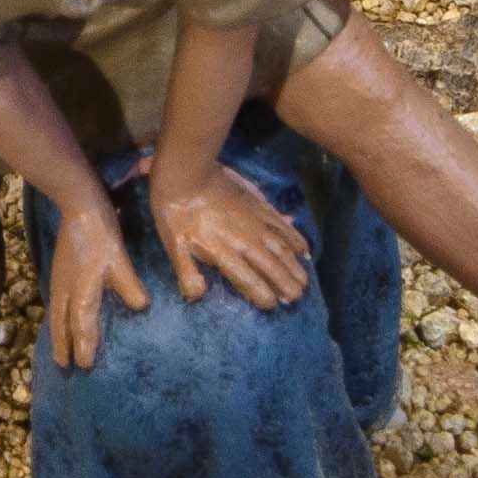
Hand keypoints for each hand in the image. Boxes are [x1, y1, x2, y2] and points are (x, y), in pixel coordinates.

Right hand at [45, 206, 148, 371]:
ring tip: (57, 350)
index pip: (81, 325)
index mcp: (81, 290)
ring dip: (56, 334)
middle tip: (62, 366)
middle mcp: (66, 289)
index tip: (84, 366)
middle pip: (61, 324)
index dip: (83, 346)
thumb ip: (129, 285)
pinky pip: (54, 303)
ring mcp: (59, 279)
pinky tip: (58, 318)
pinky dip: (55, 318)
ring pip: (55, 314)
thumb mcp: (119, 259)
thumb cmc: (100, 233)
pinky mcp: (58, 271)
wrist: (78, 205)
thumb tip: (141, 307)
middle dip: (62, 346)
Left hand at [148, 165, 311, 311]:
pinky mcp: (258, 206)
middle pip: (272, 267)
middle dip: (286, 285)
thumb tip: (197, 296)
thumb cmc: (175, 211)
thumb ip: (187, 273)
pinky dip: (295, 238)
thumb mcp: (173, 245)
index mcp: (223, 253)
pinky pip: (282, 226)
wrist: (186, 172)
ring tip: (304, 282)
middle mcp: (244, 240)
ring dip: (294, 266)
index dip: (263, 296)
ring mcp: (254, 222)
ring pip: (281, 249)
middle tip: (297, 298)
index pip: (250, 281)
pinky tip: (303, 249)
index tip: (272, 305)